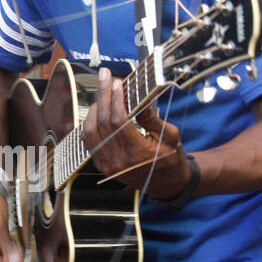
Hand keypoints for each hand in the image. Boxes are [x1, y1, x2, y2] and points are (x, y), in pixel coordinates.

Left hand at [83, 68, 189, 196]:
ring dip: (94, 109)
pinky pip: (89, 141)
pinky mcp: (102, 166)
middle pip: (102, 122)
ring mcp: (107, 165)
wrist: (167, 184)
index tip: (117, 82)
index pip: (118, 121)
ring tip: (102, 93)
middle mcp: (118, 160)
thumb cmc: (171, 159)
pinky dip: (90, 123)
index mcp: (137, 153)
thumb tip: (139, 97)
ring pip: (90, 131)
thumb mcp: (170, 136)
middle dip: (102, 95)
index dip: (115, 99)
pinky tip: (96, 111)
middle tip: (104, 76)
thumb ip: (151, 118)